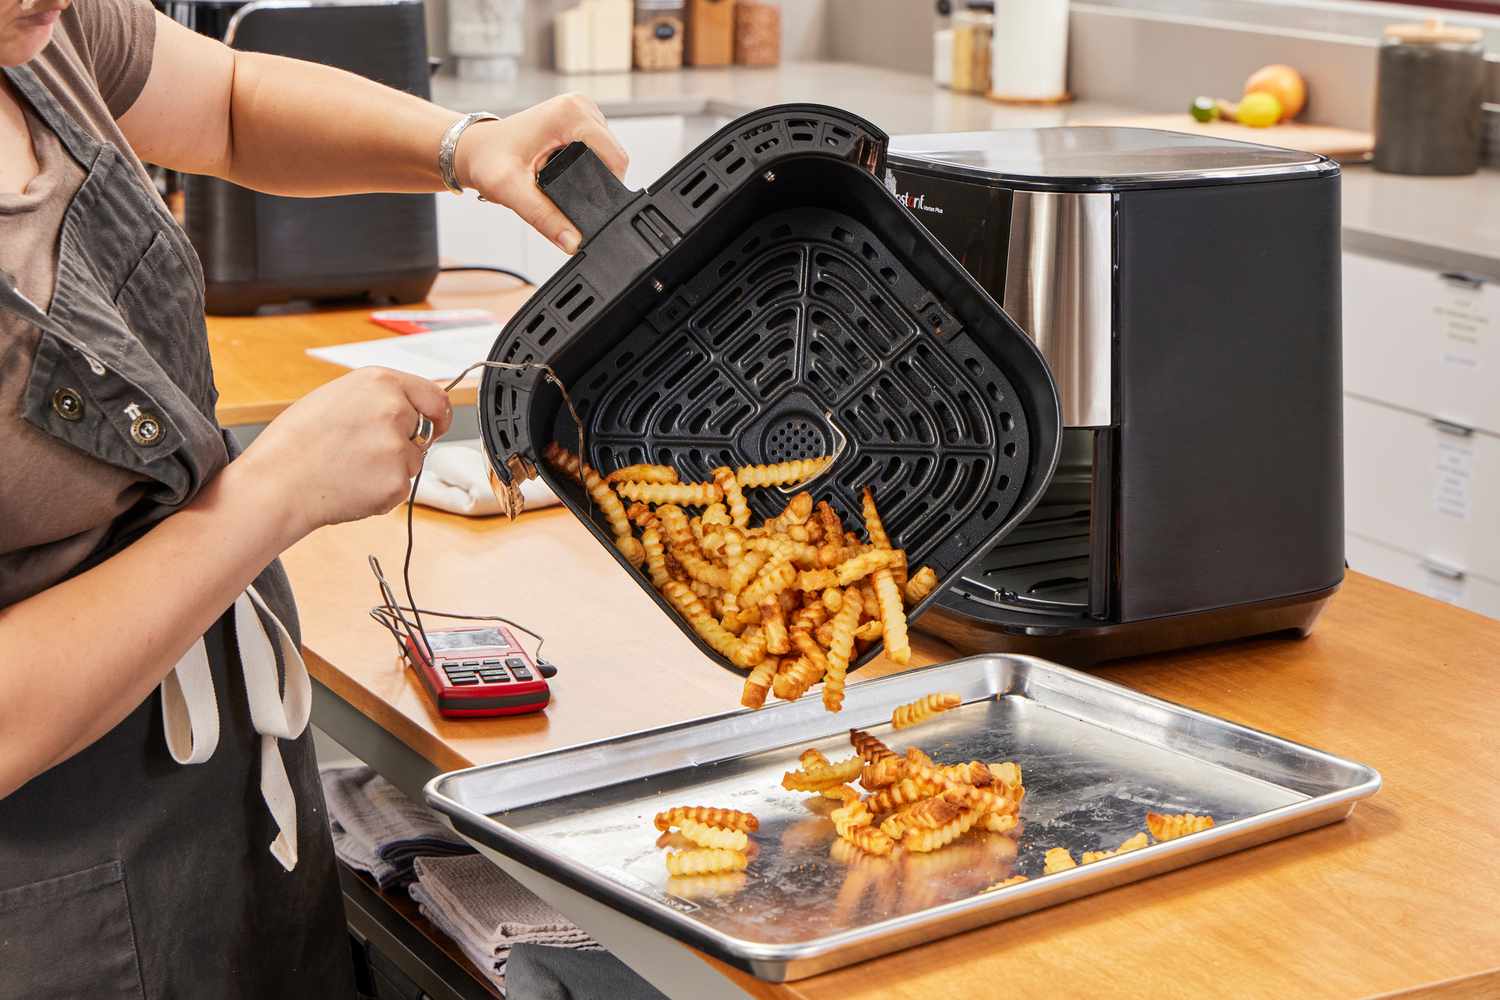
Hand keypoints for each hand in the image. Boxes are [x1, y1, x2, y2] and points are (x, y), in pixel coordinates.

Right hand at [236, 367, 453, 543]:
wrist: (276, 482)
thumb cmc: (296, 441)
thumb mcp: (338, 396)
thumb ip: (378, 399)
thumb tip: (410, 406)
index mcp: (380, 382)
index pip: (435, 397)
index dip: (438, 415)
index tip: (438, 424)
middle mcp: (395, 410)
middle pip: (424, 432)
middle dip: (404, 443)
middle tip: (363, 452)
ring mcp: (398, 448)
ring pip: (413, 462)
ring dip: (390, 468)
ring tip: (349, 467)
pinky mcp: (396, 482)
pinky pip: (400, 488)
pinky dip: (382, 491)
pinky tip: (351, 485)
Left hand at [453, 93, 628, 254]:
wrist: (475, 150)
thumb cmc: (488, 161)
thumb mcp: (512, 190)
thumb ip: (544, 217)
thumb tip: (573, 242)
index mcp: (571, 114)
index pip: (615, 159)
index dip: (608, 189)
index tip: (583, 204)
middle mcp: (580, 107)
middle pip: (614, 157)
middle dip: (597, 183)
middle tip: (560, 190)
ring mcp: (582, 111)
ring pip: (608, 156)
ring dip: (592, 175)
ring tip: (558, 179)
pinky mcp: (580, 121)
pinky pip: (599, 151)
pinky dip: (588, 167)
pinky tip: (564, 171)